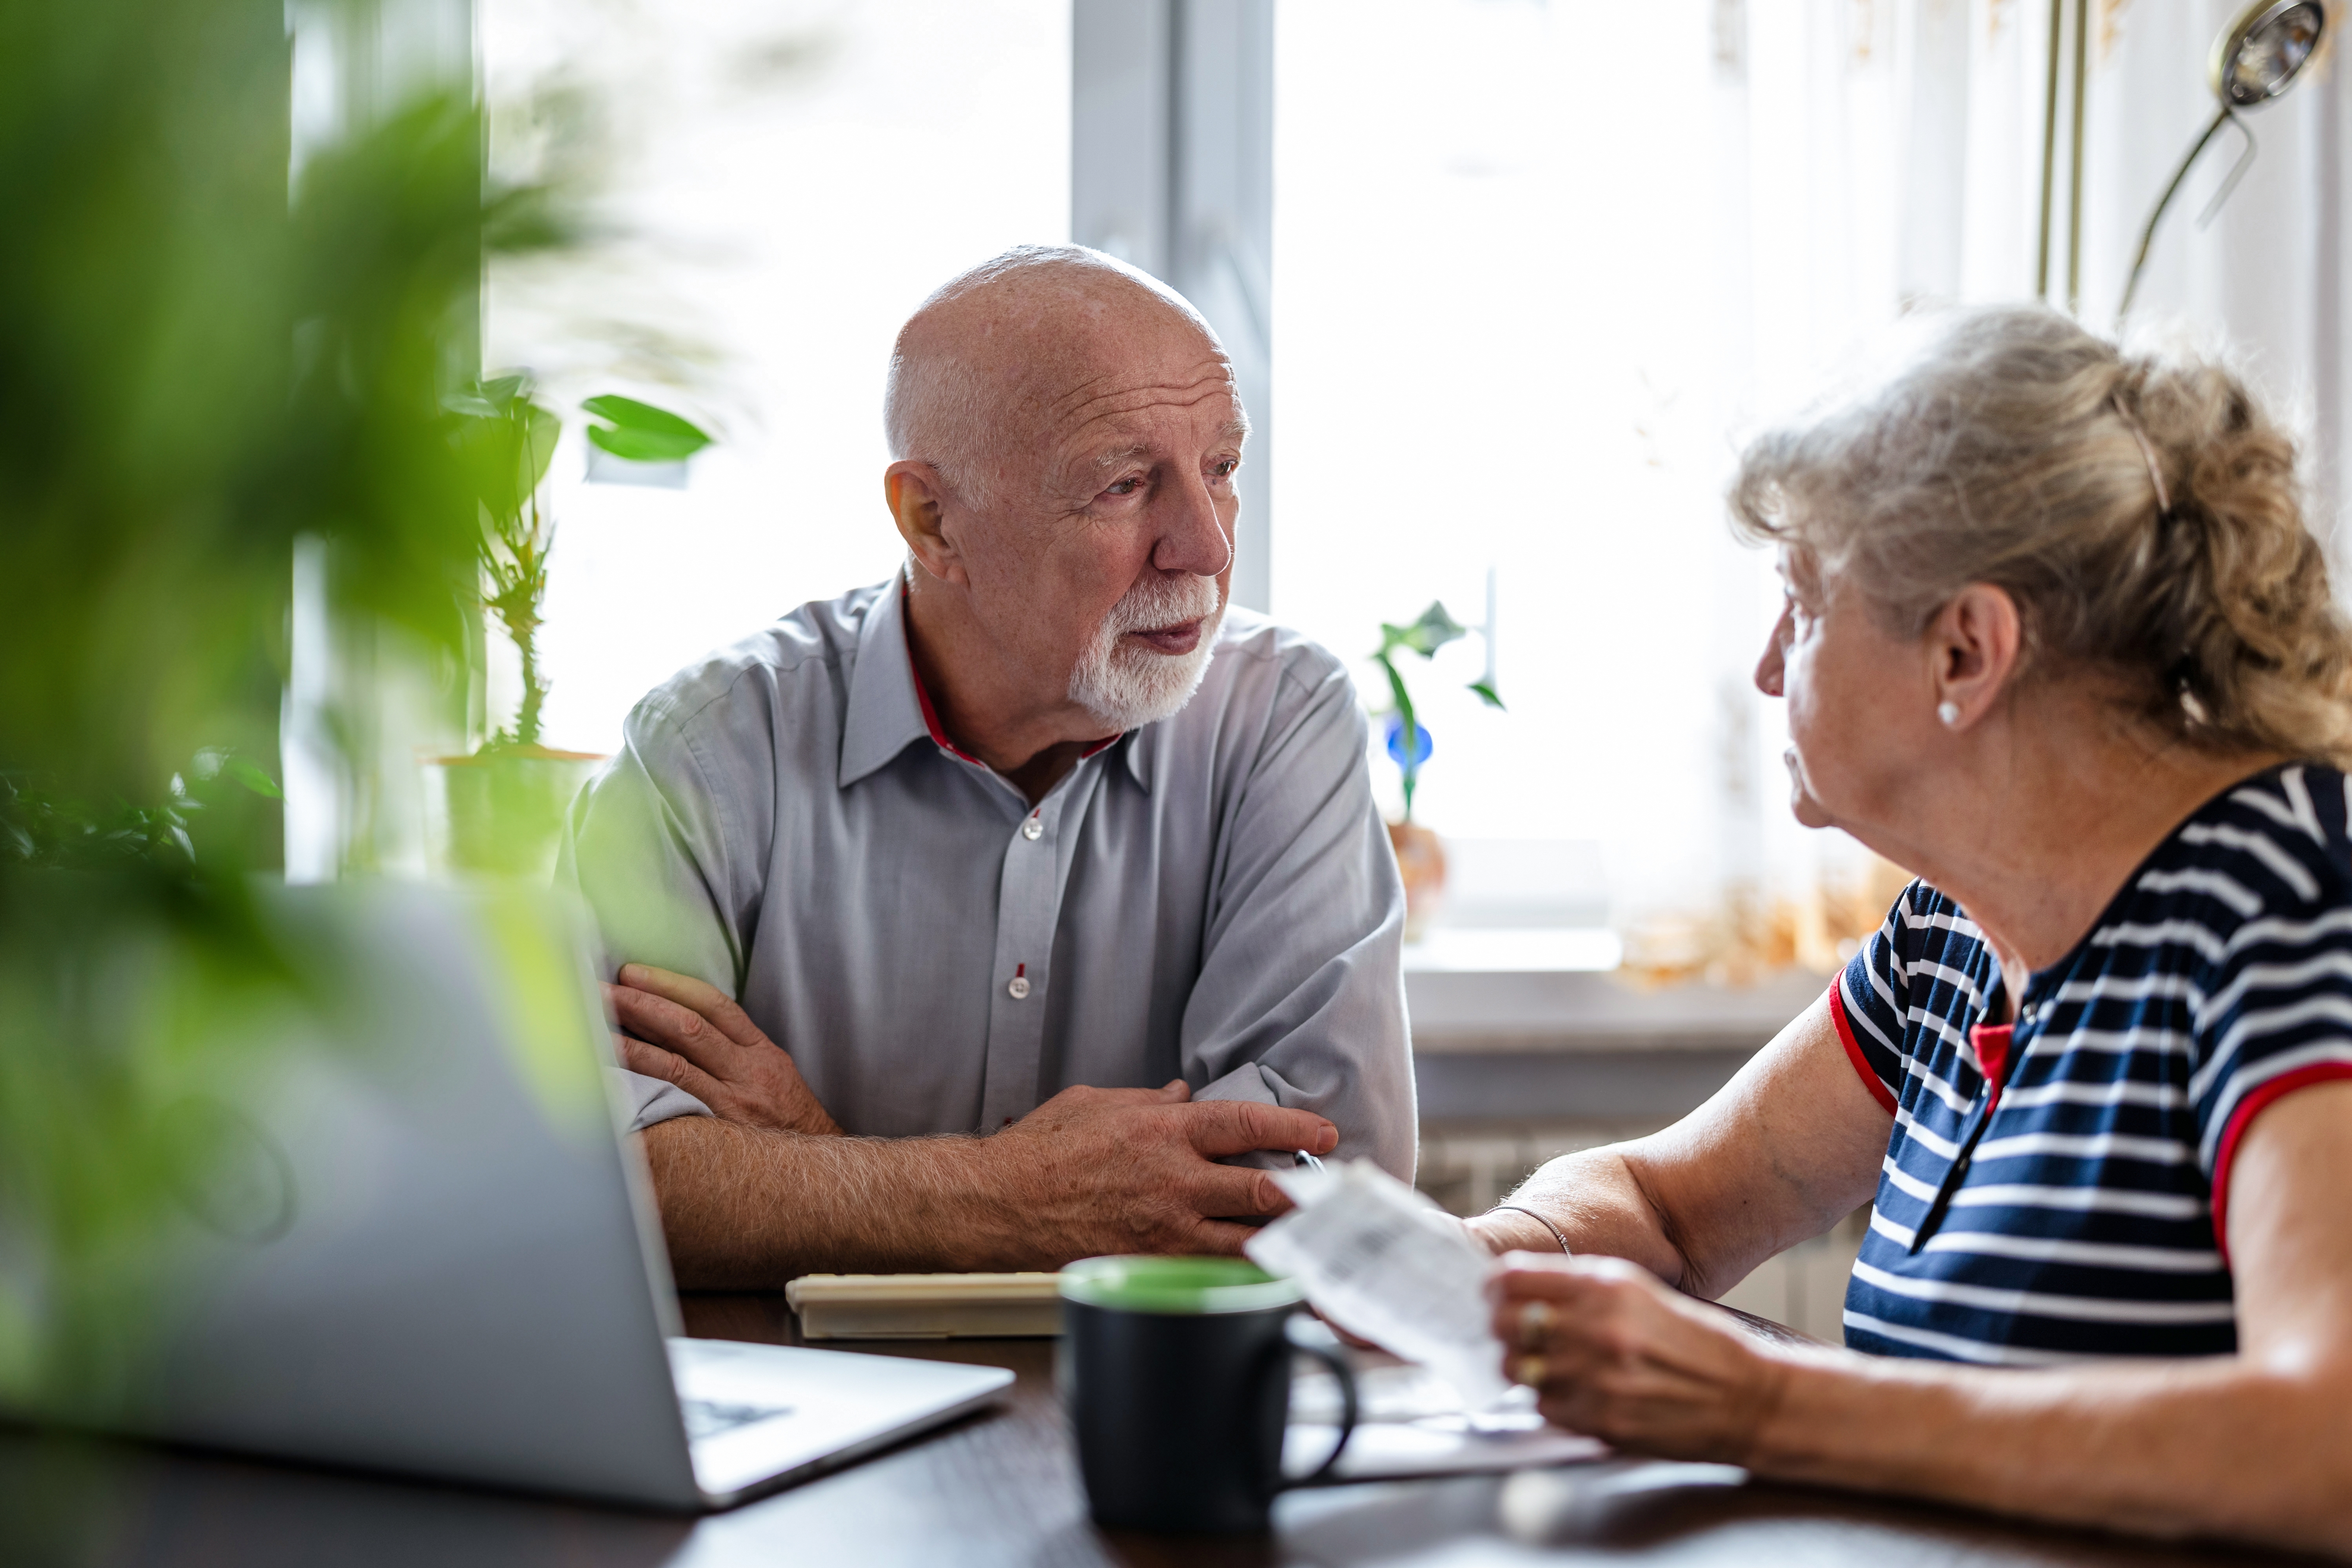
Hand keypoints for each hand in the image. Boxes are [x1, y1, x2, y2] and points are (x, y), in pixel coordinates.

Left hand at [605, 964, 842, 1136]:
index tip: (636, 973)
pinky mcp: (720, 1125)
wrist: (813, 1170)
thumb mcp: (772, 1076)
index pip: (716, 1005)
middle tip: (605, 988)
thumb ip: (734, 1053)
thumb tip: (678, 1030)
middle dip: (645, 1002)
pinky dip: (643, 1074)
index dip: (672, 985)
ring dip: (634, 1036)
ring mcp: (734, 1098)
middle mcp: (749, 1069)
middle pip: (692, 1024)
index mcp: (761, 1052)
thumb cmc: (787, 1123)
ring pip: (678, 1057)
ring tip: (599, 1021)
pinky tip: (614, 1068)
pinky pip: (676, 1093)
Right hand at [976, 1080, 1337, 1264]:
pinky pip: (1209, 1271)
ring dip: (1283, 1242)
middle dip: (1305, 1197)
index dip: (1293, 1131)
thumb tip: (1184, 1094)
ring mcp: (1164, 1229)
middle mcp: (1173, 1181)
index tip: (1324, 1136)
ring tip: (1314, 1241)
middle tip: (1333, 1198)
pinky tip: (1265, 1274)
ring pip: (1245, 1242)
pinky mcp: (1150, 1264)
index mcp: (1163, 1133)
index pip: (1245, 1126)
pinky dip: (1241, 1273)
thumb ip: (1149, 1101)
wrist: (999, 1204)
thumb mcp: (1097, 1103)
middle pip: (1260, 1192)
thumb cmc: (1041, 1151)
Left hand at [1490, 1253, 1791, 1464]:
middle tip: (1518, 1333)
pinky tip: (1577, 1392)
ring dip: (1526, 1367)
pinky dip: (1550, 1401)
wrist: (1745, 1398)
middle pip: (1504, 1325)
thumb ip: (1578, 1285)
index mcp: (1605, 1287)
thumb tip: (1515, 1285)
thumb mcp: (1639, 1291)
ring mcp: (1595, 1379)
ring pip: (1517, 1370)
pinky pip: (1543, 1408)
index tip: (1496, 1294)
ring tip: (1551, 1364)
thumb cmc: (1692, 1340)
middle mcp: (1595, 1329)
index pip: (1511, 1279)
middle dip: (1504, 1328)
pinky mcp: (1600, 1421)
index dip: (1495, 1287)